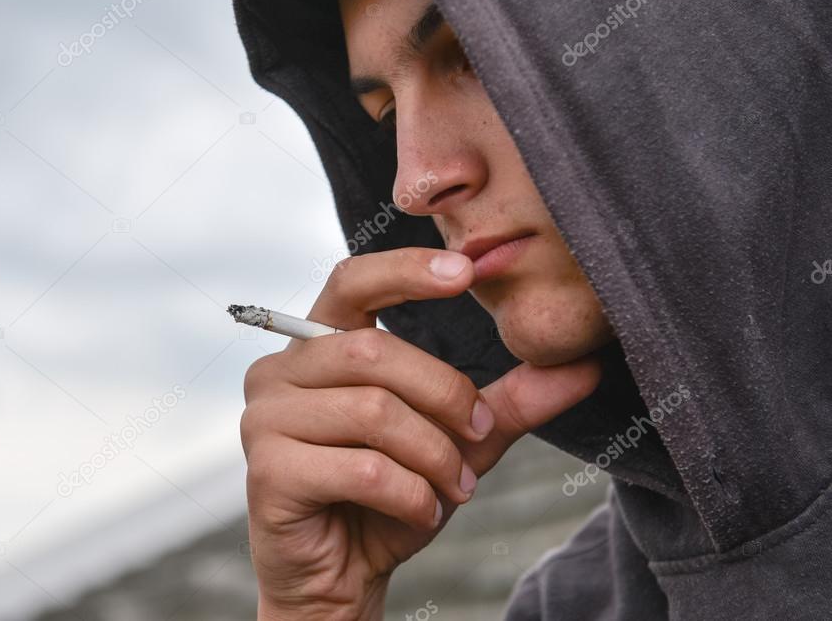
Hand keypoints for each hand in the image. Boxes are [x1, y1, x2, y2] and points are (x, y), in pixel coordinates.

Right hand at [240, 248, 600, 619]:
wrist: (339, 577)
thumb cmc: (386, 499)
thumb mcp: (454, 443)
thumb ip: (504, 403)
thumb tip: (583, 369)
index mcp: (317, 347)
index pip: (351, 280)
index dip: (405, 269)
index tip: (466, 272)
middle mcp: (280, 372)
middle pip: (375, 352)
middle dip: (445, 397)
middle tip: (478, 438)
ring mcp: (264, 419)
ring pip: (374, 411)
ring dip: (434, 456)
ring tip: (452, 488)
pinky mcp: (267, 471)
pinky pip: (363, 469)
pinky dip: (412, 496)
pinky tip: (422, 513)